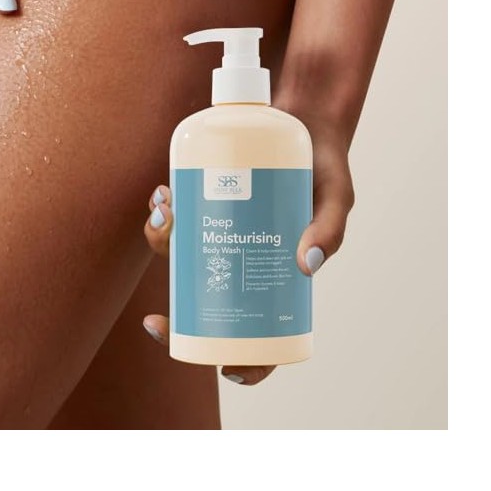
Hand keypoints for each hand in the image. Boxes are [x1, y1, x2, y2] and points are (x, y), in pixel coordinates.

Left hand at [141, 126, 353, 385]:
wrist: (303, 121)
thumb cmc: (324, 168)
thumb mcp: (336, 196)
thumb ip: (331, 227)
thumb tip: (307, 265)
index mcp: (279, 275)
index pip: (263, 334)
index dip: (243, 362)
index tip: (222, 369)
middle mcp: (246, 258)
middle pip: (208, 303)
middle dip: (175, 318)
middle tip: (154, 320)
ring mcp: (223, 232)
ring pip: (183, 257)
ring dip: (162, 244)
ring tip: (166, 217)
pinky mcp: (206, 201)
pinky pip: (177, 217)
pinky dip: (164, 211)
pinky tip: (164, 195)